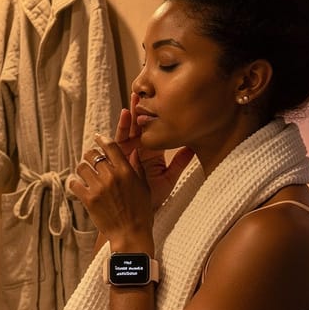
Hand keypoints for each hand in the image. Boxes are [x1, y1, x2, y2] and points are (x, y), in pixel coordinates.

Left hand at [67, 134, 153, 248]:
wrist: (130, 233)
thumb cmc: (141, 212)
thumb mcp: (144, 187)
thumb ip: (137, 168)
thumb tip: (134, 152)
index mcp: (126, 171)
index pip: (111, 146)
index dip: (102, 139)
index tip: (98, 137)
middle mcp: (111, 176)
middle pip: (93, 154)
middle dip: (90, 155)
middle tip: (90, 159)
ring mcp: (98, 187)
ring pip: (81, 167)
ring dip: (82, 169)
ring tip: (84, 174)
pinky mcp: (88, 199)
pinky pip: (74, 184)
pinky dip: (75, 184)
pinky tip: (78, 186)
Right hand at [114, 95, 193, 209]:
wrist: (136, 215)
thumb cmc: (152, 200)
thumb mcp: (169, 180)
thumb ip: (179, 164)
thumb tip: (193, 149)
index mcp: (151, 152)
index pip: (152, 130)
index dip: (154, 116)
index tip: (159, 101)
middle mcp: (136, 150)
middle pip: (137, 127)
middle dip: (138, 110)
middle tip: (141, 94)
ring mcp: (125, 155)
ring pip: (126, 132)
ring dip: (128, 119)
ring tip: (132, 105)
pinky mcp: (116, 162)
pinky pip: (115, 144)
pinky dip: (118, 131)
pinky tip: (122, 118)